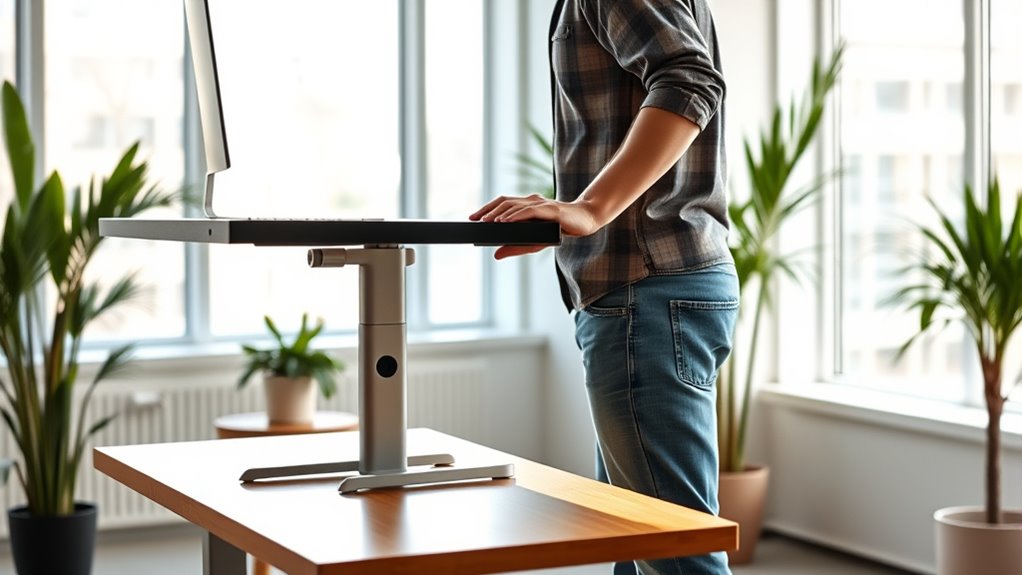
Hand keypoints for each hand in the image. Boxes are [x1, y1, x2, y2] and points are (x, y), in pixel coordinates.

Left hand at [469, 194, 600, 258]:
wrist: (586, 221)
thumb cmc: (560, 229)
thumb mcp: (534, 243)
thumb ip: (515, 248)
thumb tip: (495, 255)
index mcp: (526, 206)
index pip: (502, 203)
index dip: (486, 208)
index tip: (472, 218)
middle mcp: (531, 201)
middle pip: (504, 201)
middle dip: (487, 210)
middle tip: (474, 219)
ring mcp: (540, 204)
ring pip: (514, 204)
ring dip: (499, 213)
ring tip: (487, 222)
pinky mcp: (550, 209)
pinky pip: (529, 210)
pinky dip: (516, 215)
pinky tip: (506, 222)